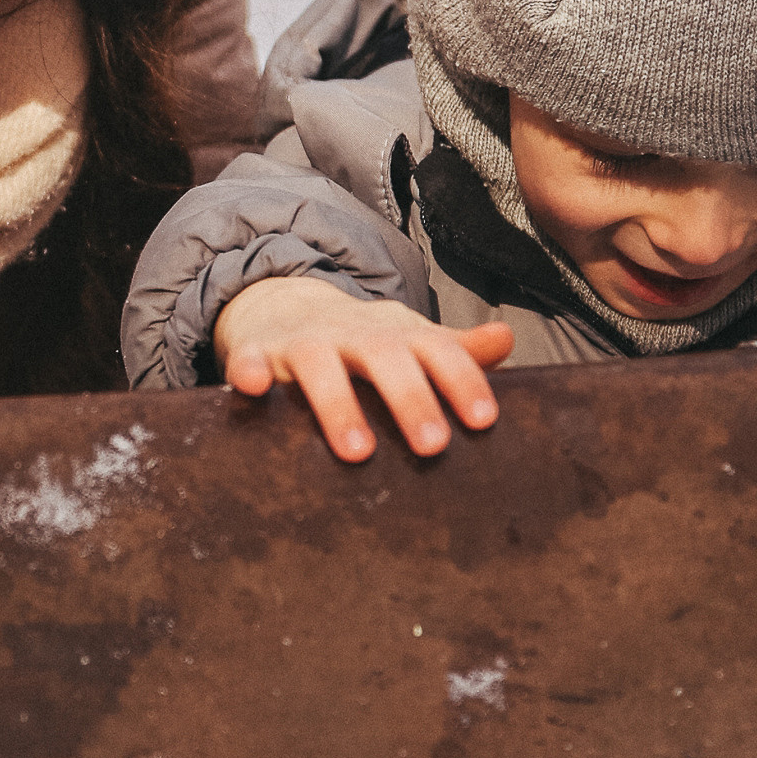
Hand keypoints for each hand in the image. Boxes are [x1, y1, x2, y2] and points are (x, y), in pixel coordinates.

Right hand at [214, 274, 513, 463]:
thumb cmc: (363, 343)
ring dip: (338, 405)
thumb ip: (456, 349)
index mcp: (398, 334)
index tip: (484, 420)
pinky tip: (254, 390)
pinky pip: (249, 360)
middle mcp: (354, 335)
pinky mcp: (257, 352)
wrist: (287, 305)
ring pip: (320, 366)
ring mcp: (304, 343)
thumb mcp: (410, 340)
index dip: (461, 380)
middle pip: (385, 358)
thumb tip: (507, 340)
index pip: (437, 350)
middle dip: (409, 398)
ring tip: (356, 452)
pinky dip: (249, 372)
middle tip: (432, 445)